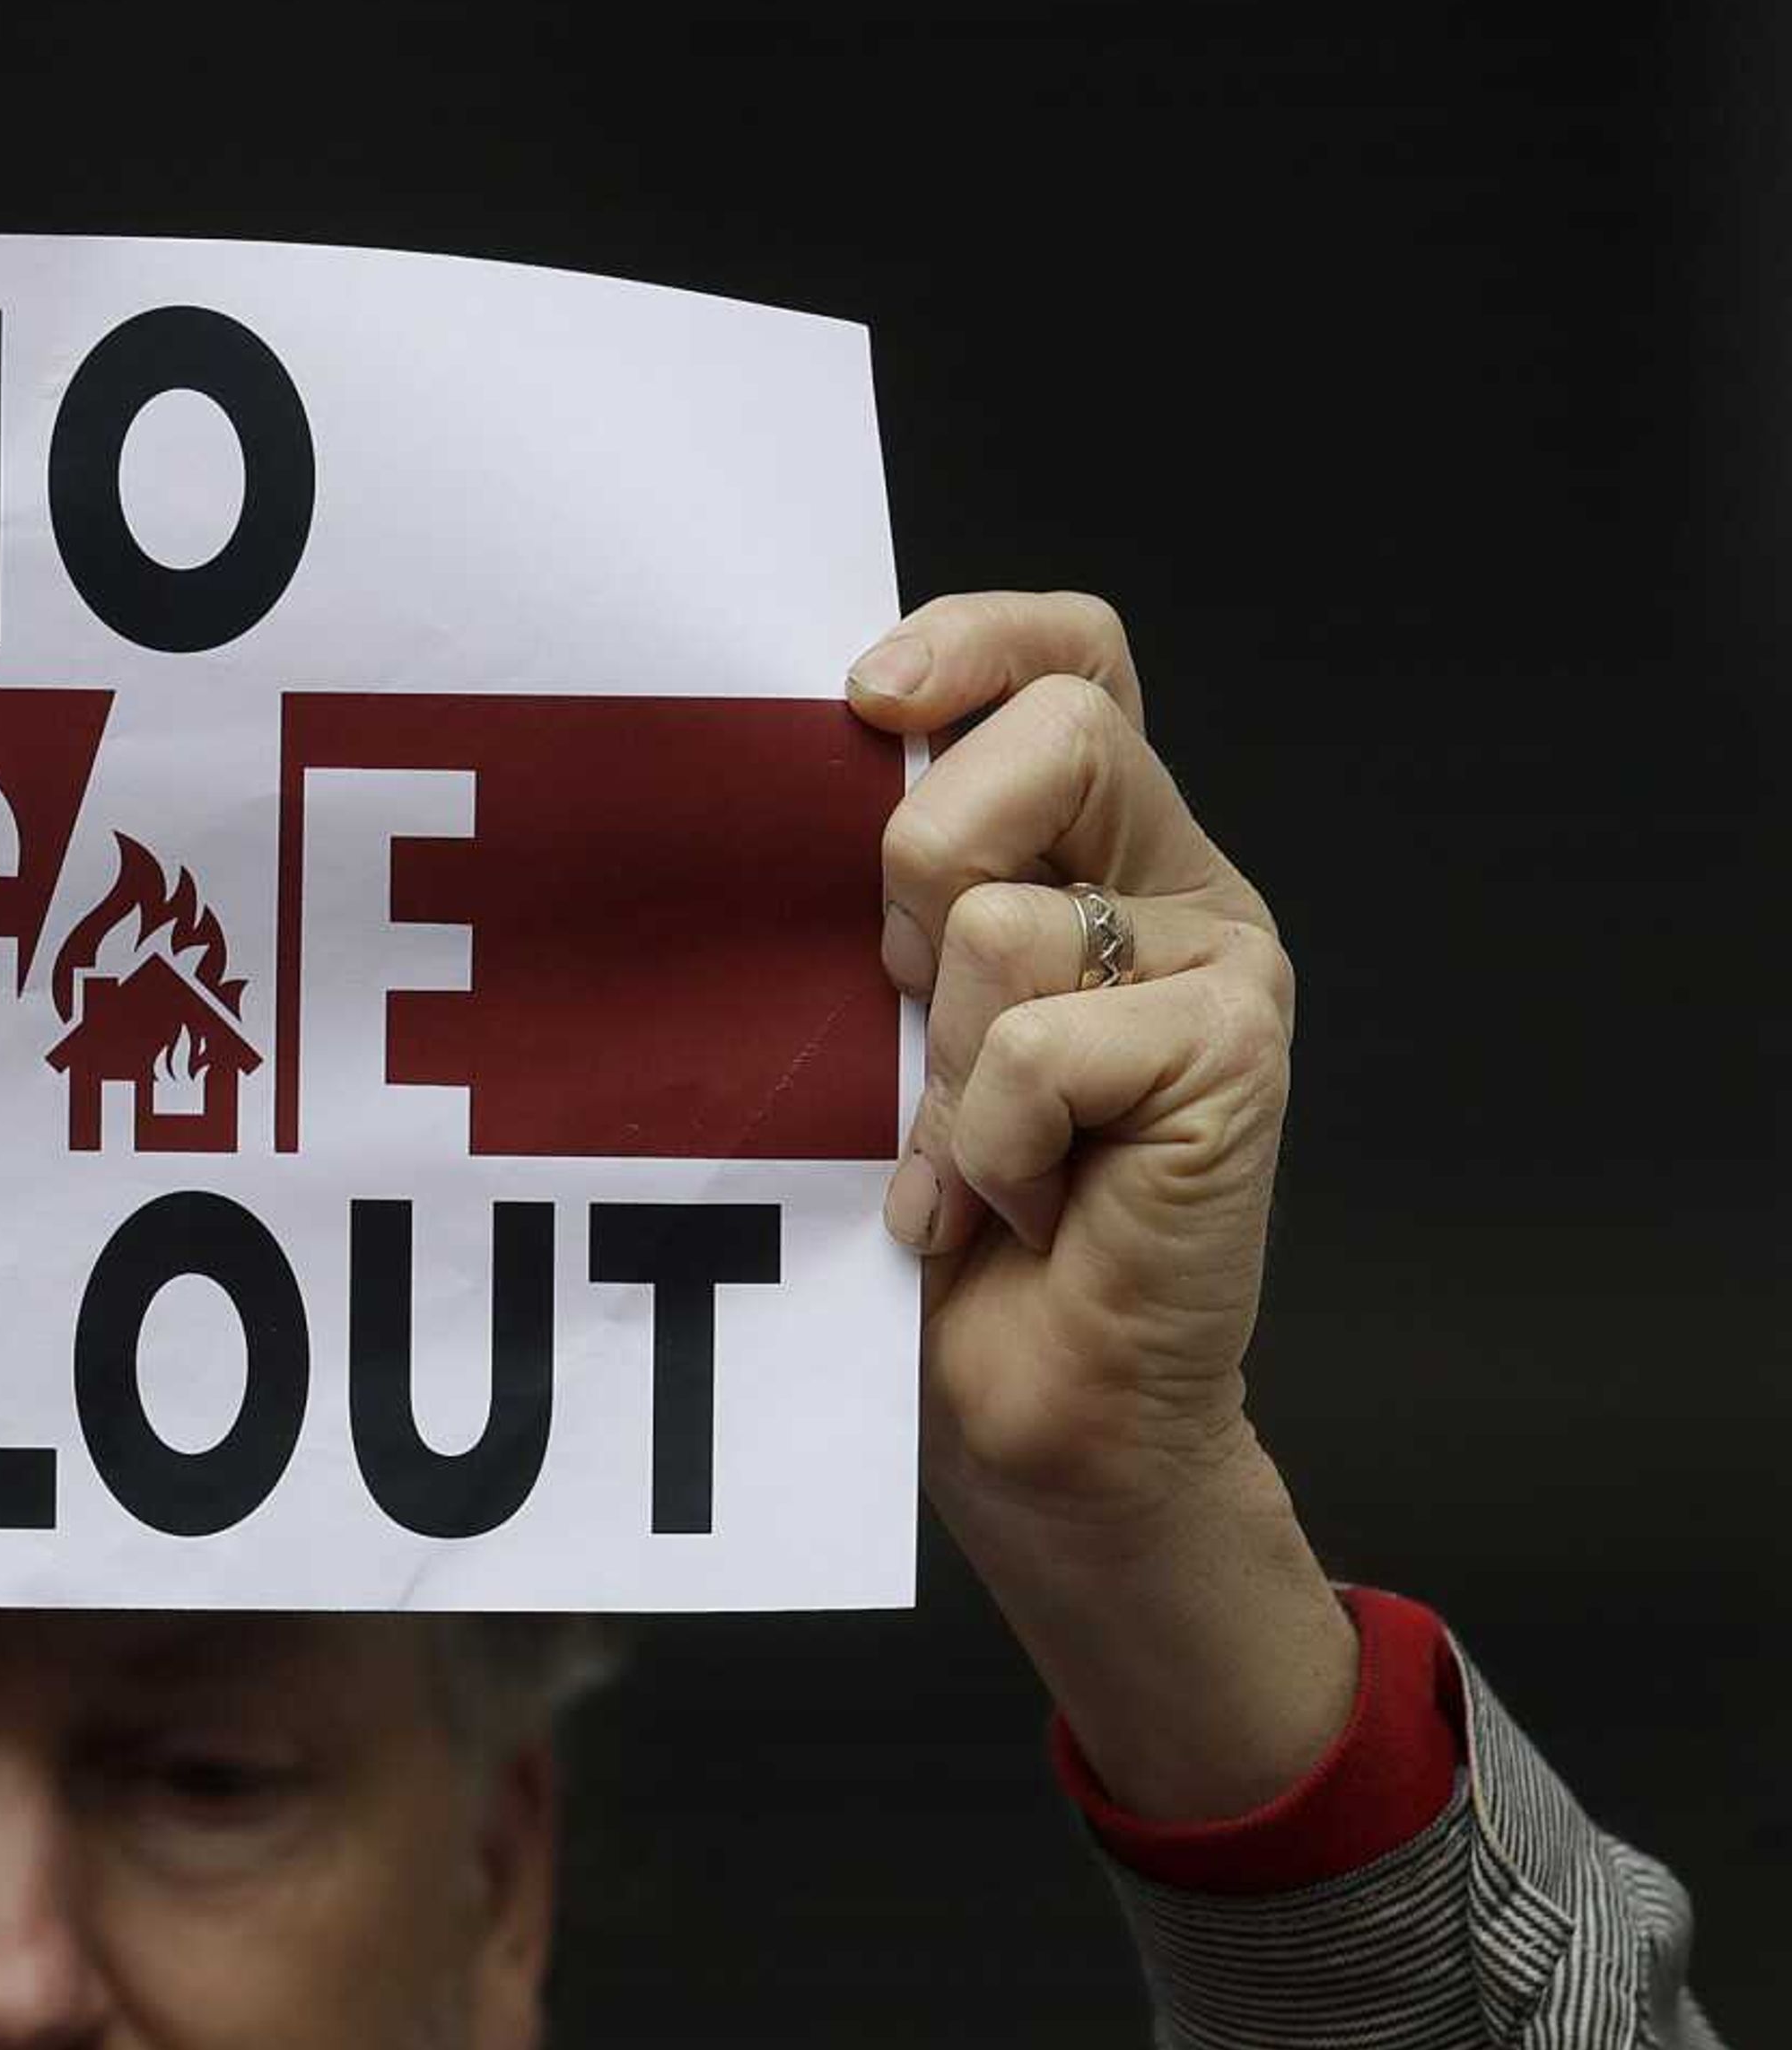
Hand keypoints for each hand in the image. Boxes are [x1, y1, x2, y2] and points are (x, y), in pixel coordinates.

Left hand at [847, 592, 1354, 1820]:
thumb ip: (885, 895)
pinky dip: (982, 1140)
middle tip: (898, 993)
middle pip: (1056, 730)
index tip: (863, 699)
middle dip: (921, 853)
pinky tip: (1007, 1206)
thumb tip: (812, 774)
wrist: (1030, 1411)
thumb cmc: (930, 1218)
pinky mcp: (1237, 1056)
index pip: (1071, 656)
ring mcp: (1223, 968)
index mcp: (1092, 844)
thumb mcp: (876, 1018)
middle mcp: (1174, 884)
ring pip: (1007, 915)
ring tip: (964, 1150)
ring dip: (936, 1056)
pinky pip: (1038, 1045)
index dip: (978, 638)